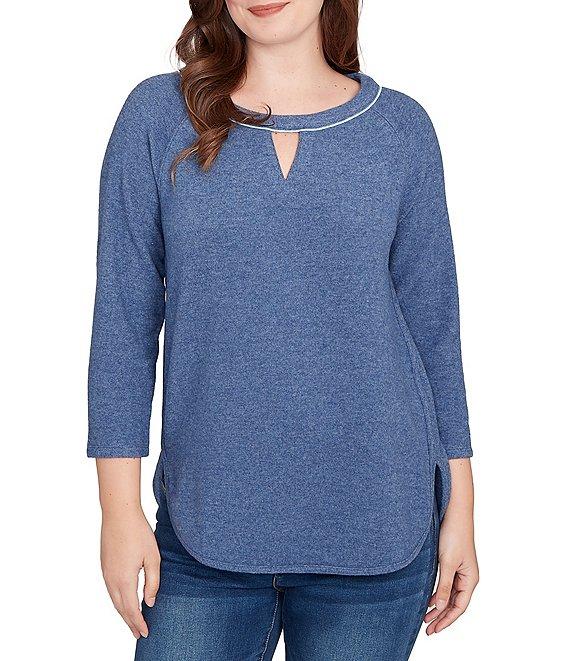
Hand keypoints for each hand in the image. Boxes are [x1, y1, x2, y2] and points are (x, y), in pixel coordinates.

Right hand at [100, 508, 160, 638]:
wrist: (119, 513)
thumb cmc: (138, 532)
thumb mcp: (153, 557)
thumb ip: (153, 582)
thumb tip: (150, 602)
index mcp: (125, 579)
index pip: (131, 609)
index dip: (138, 623)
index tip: (145, 633)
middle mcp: (112, 579)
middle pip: (120, 608)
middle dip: (130, 622)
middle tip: (139, 633)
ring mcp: (106, 572)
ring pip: (114, 600)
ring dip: (123, 612)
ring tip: (133, 621)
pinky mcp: (105, 566)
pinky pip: (110, 590)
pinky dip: (118, 600)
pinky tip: (124, 601)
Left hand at [425, 457, 478, 634]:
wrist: (454, 512)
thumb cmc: (454, 535)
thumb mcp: (447, 562)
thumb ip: (443, 585)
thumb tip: (439, 607)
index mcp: (470, 579)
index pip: (459, 607)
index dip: (446, 620)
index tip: (433, 630)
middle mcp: (467, 577)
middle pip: (454, 603)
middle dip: (441, 617)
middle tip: (427, 630)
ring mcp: (460, 570)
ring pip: (449, 595)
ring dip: (438, 606)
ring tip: (425, 618)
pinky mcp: (451, 562)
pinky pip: (446, 584)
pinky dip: (437, 594)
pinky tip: (427, 599)